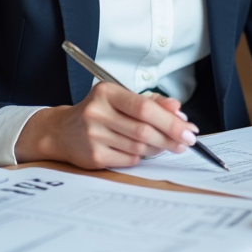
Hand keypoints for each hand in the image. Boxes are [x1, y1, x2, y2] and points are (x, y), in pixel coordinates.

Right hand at [14, 82, 199, 169]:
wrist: (63, 131)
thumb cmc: (99, 113)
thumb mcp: (121, 99)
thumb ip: (152, 102)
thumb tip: (178, 110)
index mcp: (106, 92)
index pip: (144, 107)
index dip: (170, 120)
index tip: (189, 129)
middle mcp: (97, 112)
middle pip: (144, 129)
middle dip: (170, 137)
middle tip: (186, 141)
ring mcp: (93, 136)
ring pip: (139, 146)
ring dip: (159, 147)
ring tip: (166, 145)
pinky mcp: (93, 156)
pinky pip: (129, 158)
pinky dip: (141, 155)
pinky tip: (142, 151)